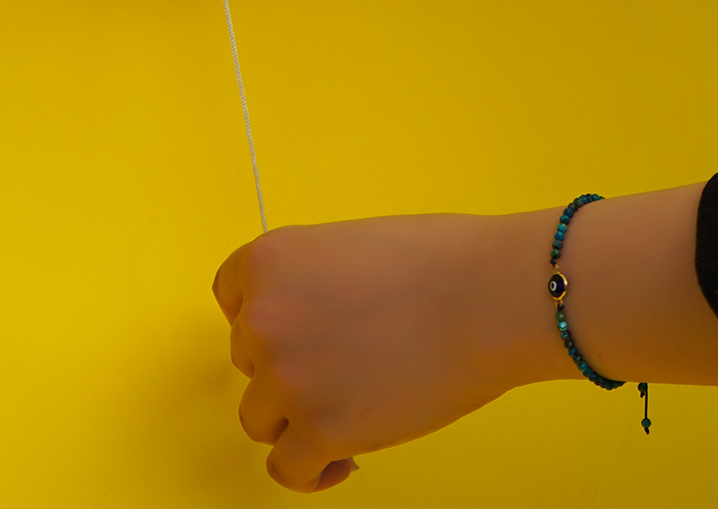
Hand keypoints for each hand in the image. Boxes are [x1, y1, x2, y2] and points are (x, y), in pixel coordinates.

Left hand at [211, 214, 538, 492]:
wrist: (485, 295)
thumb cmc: (434, 261)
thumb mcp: (344, 246)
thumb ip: (307, 280)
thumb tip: (303, 323)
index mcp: (267, 260)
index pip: (231, 298)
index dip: (266, 318)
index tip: (298, 332)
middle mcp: (261, 316)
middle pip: (248, 358)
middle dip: (288, 365)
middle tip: (344, 365)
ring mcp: (285, 376)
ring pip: (260, 418)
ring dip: (296, 419)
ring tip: (348, 411)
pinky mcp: (319, 431)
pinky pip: (287, 469)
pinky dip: (312, 470)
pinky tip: (345, 458)